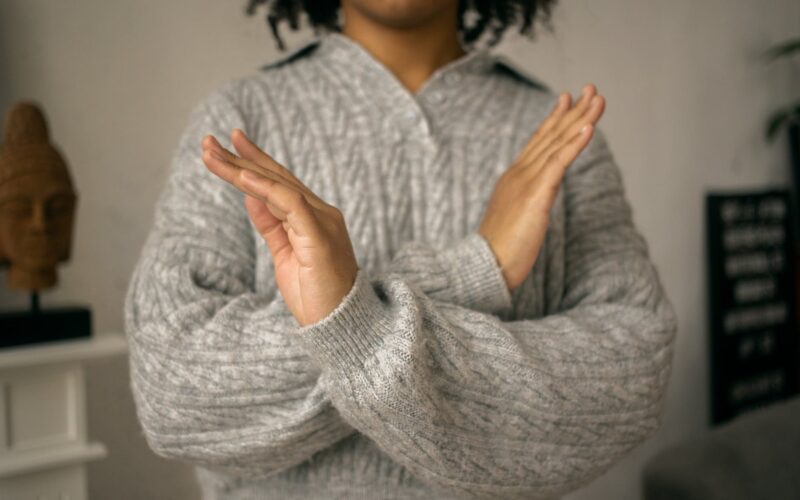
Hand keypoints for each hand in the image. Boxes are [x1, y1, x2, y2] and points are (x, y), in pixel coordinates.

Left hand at [200, 129, 358, 326]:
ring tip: (212, 154)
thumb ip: (272, 225)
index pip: (280, 182)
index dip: (254, 161)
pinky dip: (264, 188)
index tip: (229, 144)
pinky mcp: (319, 235)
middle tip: (208, 142)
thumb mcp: (285, 256)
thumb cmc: (316, 296)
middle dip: (241, 158)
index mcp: (313, 218)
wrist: (339, 325)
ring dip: (242, 169)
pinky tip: (241, 177)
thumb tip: (251, 197)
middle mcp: (321, 213)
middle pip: (276, 178)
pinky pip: (290, 203)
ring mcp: (322, 221)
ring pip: (277, 185)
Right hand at [478, 84, 605, 289]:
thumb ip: (526, 203)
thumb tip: (536, 200)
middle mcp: (519, 174)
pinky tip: (589, 128)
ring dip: (580, 119)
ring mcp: (526, 183)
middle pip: (550, 136)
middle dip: (573, 111)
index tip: (567, 99)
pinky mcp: (535, 196)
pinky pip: (558, 164)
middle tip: (591, 89)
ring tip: (597, 99)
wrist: (484, 267)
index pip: (537, 143)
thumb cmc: (498, 252)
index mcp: (513, 179)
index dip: (554, 119)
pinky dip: (574, 144)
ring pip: (557, 143)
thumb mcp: (515, 220)